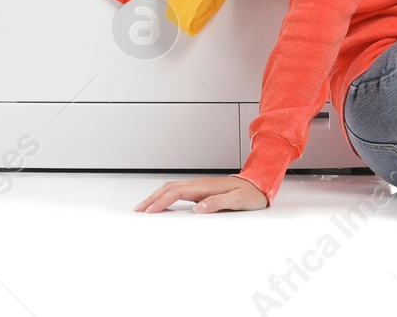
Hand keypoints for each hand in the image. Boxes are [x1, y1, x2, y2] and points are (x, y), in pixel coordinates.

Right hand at [134, 174, 267, 212]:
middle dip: (152, 198)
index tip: (150, 211)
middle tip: (138, 209)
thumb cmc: (250, 195)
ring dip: (156, 196)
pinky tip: (162, 202)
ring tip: (144, 206)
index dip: (161, 201)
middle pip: (169, 188)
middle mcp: (200, 184)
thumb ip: (218, 204)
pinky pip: (178, 191)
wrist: (258, 186)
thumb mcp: (238, 201)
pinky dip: (165, 196)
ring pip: (172, 188)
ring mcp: (199, 186)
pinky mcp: (201, 190)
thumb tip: (198, 209)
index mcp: (205, 187)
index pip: (177, 192)